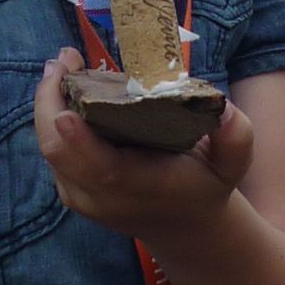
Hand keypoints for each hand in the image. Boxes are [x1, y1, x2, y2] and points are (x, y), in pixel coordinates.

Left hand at [34, 48, 253, 248]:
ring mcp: (81, 195)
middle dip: (52, 101)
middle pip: (59, 151)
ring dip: (49, 101)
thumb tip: (223, 109)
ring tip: (66, 62)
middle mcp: (102, 197)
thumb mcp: (232, 164)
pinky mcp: (70, 185)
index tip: (68, 109)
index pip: (100, 170)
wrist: (183, 226)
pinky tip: (67, 83)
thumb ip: (236, 138)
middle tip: (66, 58)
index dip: (79, 140)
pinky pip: (53, 146)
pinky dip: (52, 112)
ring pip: (49, 147)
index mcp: (140, 188)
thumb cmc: (205, 185)